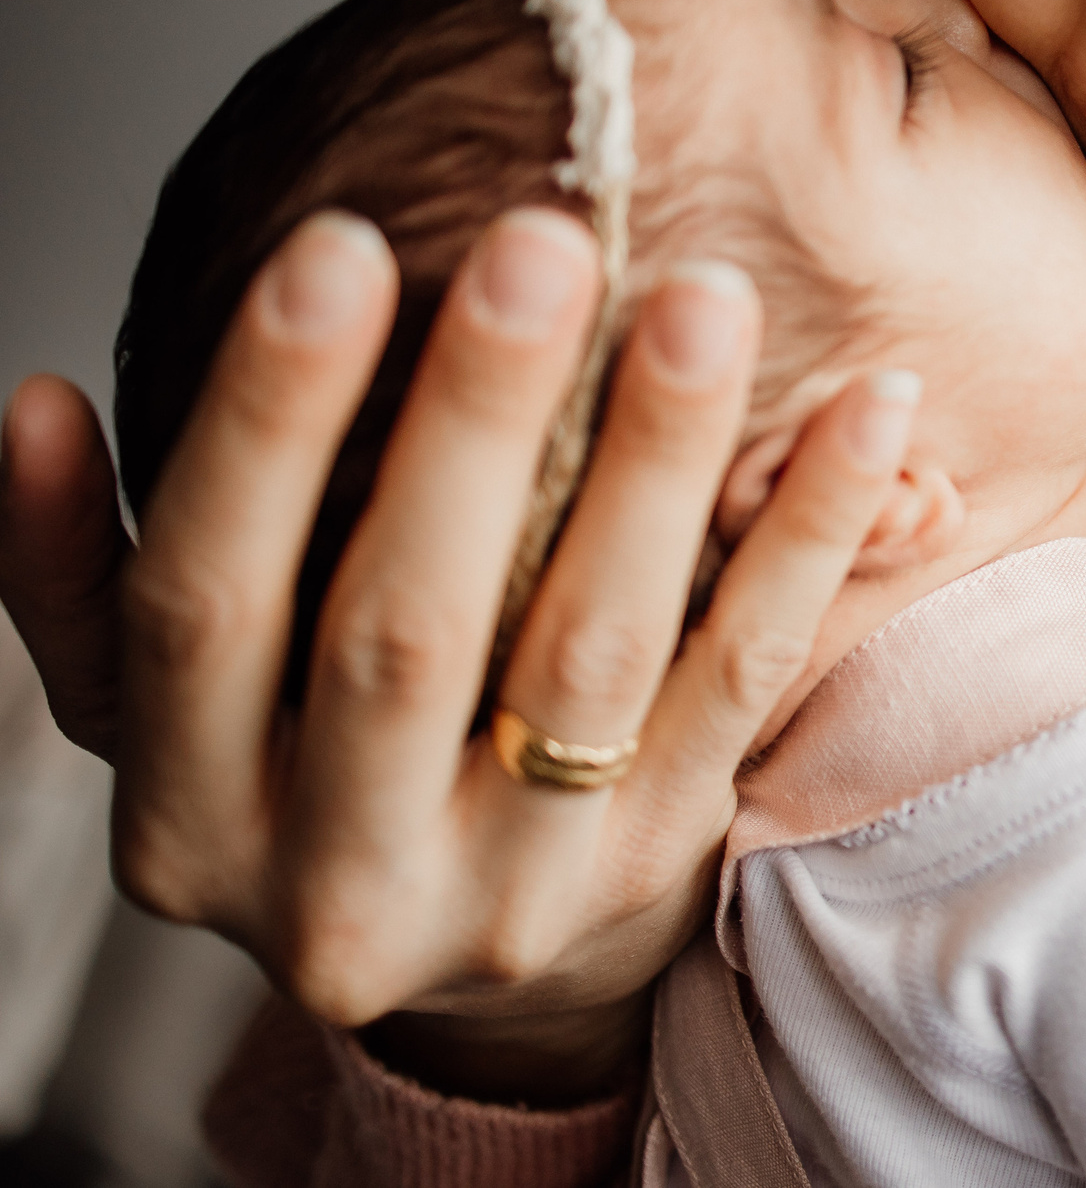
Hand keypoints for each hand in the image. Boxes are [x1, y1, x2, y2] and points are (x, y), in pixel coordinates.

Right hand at [0, 208, 919, 1102]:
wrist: (469, 974)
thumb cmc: (304, 780)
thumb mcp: (167, 709)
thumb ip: (95, 571)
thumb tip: (36, 406)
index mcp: (189, 813)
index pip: (204, 605)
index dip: (263, 422)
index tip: (336, 245)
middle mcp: (340, 874)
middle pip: (405, 630)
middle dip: (474, 423)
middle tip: (544, 240)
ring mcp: (516, 886)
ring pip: (592, 657)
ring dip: (656, 465)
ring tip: (703, 302)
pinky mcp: (665, 862)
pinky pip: (748, 680)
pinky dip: (811, 537)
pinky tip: (872, 409)